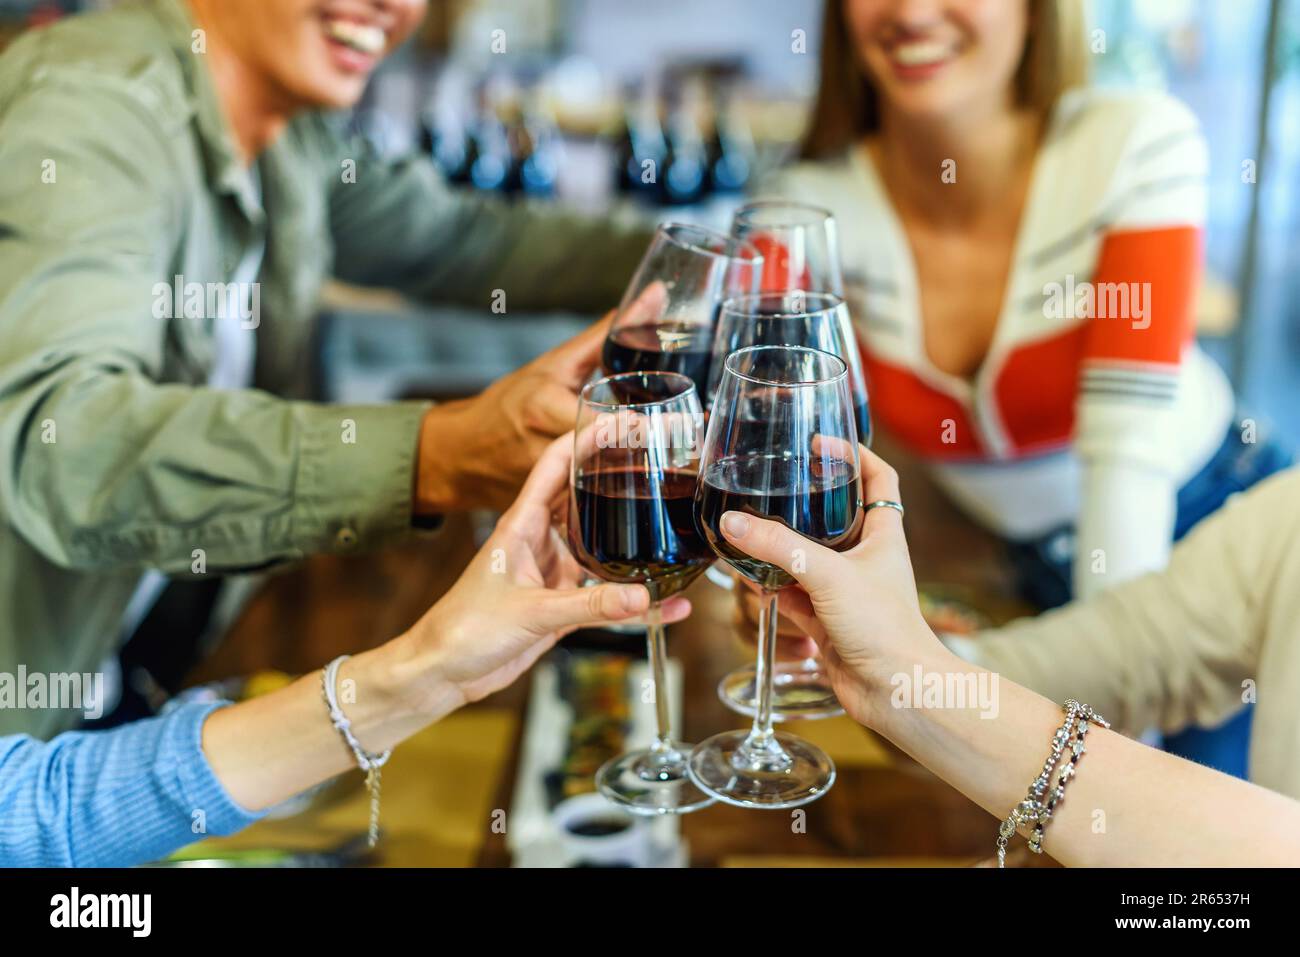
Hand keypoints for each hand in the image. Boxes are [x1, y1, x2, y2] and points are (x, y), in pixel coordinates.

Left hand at [395, 432, 690, 715]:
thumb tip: (642, 596)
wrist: (443, 672)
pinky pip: (605, 595)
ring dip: (629, 534)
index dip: (588, 439)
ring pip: (600, 543)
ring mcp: (551, 571)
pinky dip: (634, 600)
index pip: (556, 465)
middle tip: (657, 461)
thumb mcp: (531, 612)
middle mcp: (539, 540)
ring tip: (668, 518)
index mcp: (521, 525)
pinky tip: (666, 606)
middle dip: (617, 476)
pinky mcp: (561, 603)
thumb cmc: (464, 630)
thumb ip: (589, 605)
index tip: (623, 422)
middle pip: (585, 496)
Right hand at [413, 283, 668, 513]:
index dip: (644, 428)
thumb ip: (607, 334)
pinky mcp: (549, 512)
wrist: (461, 454)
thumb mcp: (555, 364)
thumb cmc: (508, 404)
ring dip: (644, 484)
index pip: (603, 425)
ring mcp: (545, 489)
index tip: (686, 423)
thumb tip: (656, 295)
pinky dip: (623, 501)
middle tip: (698, 449)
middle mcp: (543, 453)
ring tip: (687, 473)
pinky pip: (594, 508)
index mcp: (544, 412)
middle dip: (655, 458)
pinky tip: (655, 498)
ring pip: (606, 491)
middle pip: (611, 461)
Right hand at [712, 447, 942, 727]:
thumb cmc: (884, 627)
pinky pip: (791, 594)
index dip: (854, 453)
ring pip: (805, 557)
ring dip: (778, 548)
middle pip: (834, 515)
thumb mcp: (828, 574)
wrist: (896, 692)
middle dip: (804, 501)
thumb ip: (778, 546)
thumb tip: (733, 522)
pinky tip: (748, 579)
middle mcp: (864, 558)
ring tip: (746, 528)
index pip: (878, 478)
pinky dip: (770, 587)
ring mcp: (844, 590)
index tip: (820, 441)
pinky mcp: (825, 619)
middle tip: (771, 483)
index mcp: (883, 534)